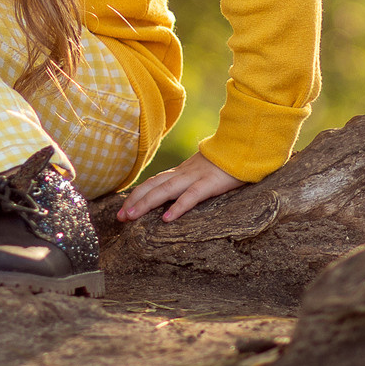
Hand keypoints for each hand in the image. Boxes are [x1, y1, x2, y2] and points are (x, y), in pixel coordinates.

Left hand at [115, 153, 244, 222]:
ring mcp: (196, 177)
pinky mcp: (210, 183)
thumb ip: (191, 182)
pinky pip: (192, 196)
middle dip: (134, 201)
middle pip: (152, 186)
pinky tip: (166, 219)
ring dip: (146, 204)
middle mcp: (183, 174)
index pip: (153, 183)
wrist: (245, 146)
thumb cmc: (227, 163)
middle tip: (119, 218)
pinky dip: (178, 207)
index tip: (123, 209)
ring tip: (131, 217)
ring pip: (165, 191)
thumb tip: (179, 196)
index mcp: (181, 172)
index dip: (136, 195)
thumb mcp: (204, 172)